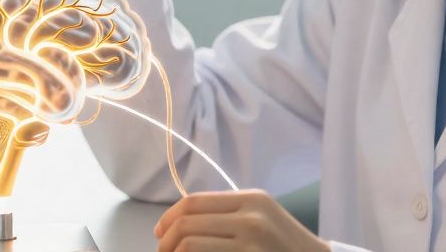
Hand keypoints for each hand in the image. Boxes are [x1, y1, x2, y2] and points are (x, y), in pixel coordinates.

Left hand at [154, 190, 330, 251]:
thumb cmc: (286, 245)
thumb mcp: (261, 216)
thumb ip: (227, 213)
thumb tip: (179, 221)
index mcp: (251, 199)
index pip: (193, 202)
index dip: (168, 218)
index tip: (159, 233)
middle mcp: (250, 217)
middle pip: (186, 224)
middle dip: (165, 242)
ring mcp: (251, 243)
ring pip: (189, 245)